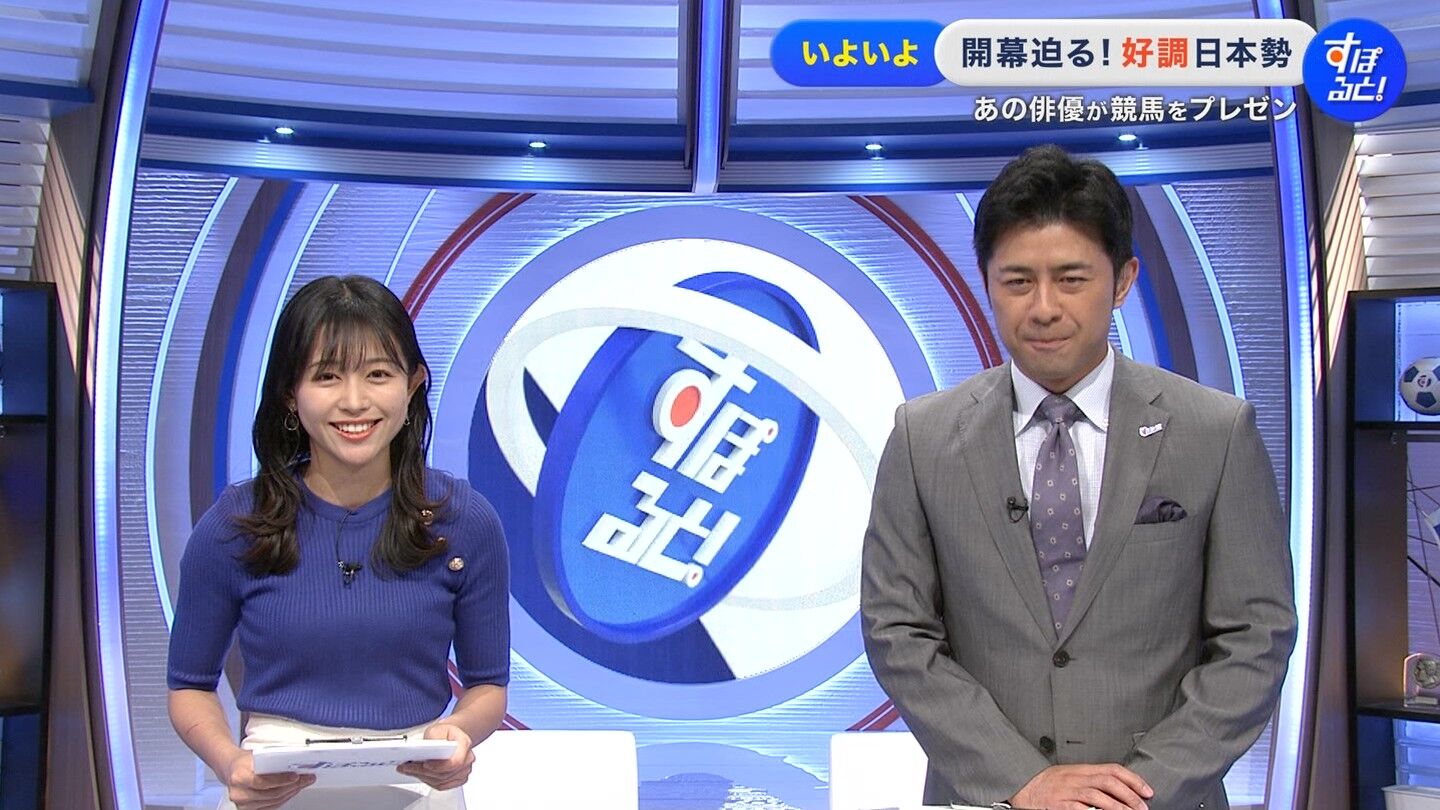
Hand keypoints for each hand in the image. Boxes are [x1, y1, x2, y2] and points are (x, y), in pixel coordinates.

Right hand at [222, 749, 314, 809]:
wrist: (231, 769)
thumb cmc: (244, 761)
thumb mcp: (255, 755)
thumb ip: (271, 760)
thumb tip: (294, 762)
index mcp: (239, 776)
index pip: (263, 782)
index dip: (281, 780)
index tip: (295, 776)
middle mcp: (239, 793)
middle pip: (271, 794)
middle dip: (292, 786)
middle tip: (305, 779)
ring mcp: (242, 804)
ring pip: (273, 801)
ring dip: (290, 793)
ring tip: (301, 784)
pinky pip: (270, 807)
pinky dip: (283, 798)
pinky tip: (291, 791)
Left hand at [397, 723, 473, 791]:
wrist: (449, 737)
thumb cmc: (444, 733)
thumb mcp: (436, 729)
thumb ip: (431, 739)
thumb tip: (422, 750)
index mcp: (464, 743)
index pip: (455, 761)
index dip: (439, 766)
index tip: (425, 764)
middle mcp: (467, 758)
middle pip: (445, 773)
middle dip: (424, 771)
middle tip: (408, 767)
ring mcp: (464, 770)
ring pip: (441, 781)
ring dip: (423, 777)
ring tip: (409, 770)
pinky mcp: (459, 779)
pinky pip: (442, 785)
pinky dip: (428, 781)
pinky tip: (419, 775)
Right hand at [1011, 763, 1153, 809]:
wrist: (1023, 784)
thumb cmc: (1049, 782)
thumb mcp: (1073, 775)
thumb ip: (1093, 779)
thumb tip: (1120, 789)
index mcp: (1082, 769)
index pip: (1113, 769)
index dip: (1133, 779)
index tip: (1147, 791)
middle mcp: (1077, 778)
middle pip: (1108, 782)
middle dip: (1129, 795)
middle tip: (1142, 807)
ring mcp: (1068, 791)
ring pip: (1098, 795)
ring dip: (1118, 807)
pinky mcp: (1059, 804)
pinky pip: (1080, 809)